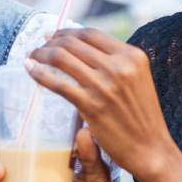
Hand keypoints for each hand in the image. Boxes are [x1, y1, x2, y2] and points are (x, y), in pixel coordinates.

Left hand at [25, 28, 172, 178]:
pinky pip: (58, 83)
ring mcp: (104, 85)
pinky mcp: (91, 106)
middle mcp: (119, 66)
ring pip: (62, 58)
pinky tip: (30, 70)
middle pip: (73, 43)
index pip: (90, 33)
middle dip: (50, 42)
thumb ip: (116, 62)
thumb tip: (83, 49)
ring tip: (32, 57)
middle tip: (39, 47)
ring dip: (41, 54)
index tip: (53, 35)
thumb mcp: (137, 78)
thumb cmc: (141, 116)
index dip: (66, 31)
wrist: (150, 149)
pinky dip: (40, 73)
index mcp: (132, 56)